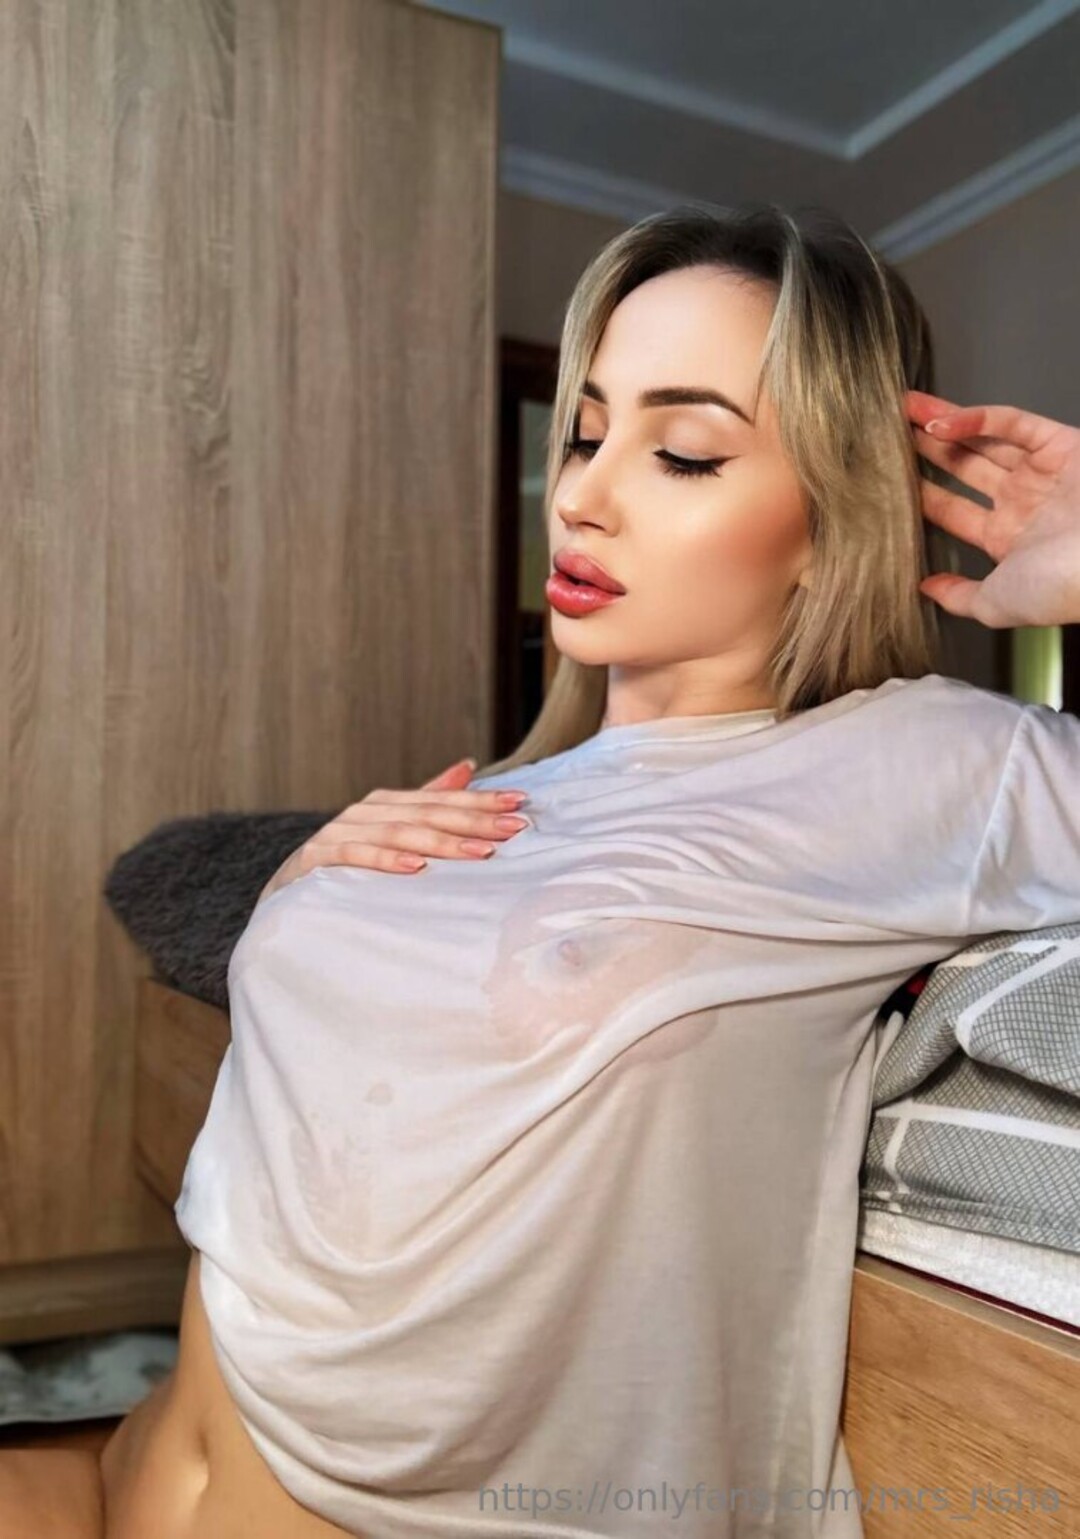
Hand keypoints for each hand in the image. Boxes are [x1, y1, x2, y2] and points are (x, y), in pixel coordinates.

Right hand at [256, 758, 529, 901]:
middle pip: (425, 814)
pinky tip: (416, 867)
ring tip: (480, 851)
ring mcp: (337, 833)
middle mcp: (362, 813)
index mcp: (385, 805)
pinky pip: (354, 856)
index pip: (441, 801)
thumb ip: (427, 800)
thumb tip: (468, 765)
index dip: (481, 801)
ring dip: (442, 842)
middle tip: (515, 828)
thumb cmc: (345, 868)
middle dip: (473, 820)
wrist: (283, 901)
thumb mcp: (389, 833)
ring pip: (397, 833)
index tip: (521, 804)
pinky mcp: (315, 861)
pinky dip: (385, 860)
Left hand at [906, 388, 1079, 626]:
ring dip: (942, 424)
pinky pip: (1011, 422)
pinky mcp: (1060, 443)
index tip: (884, 480)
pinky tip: (938, 423)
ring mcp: (1041, 471)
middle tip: (887, 434)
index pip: (953, 512)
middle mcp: (1023, 502)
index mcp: (1009, 539)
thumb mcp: (997, 604)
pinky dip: (975, 419)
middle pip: (964, 469)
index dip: (920, 494)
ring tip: (903, 410)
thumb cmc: (1062, 586)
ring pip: (982, 439)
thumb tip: (926, 589)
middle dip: (927, 451)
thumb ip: (960, 597)